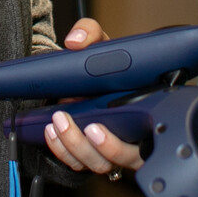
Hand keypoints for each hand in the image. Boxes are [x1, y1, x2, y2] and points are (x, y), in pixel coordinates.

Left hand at [44, 18, 145, 178]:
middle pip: (120, 158)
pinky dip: (63, 151)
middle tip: (83, 126)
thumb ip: (90, 32)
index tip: (99, 129)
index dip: (123, 142)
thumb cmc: (104, 63)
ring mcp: (109, 148)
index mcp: (142, 111)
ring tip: (59, 125)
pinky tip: (51, 132)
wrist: (88, 74)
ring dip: (76, 148)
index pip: (147, 137)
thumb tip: (75, 41)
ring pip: (99, 164)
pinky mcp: (89, 153)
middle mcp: (129, 135)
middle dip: (100, 148)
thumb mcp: (102, 42)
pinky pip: (79, 163)